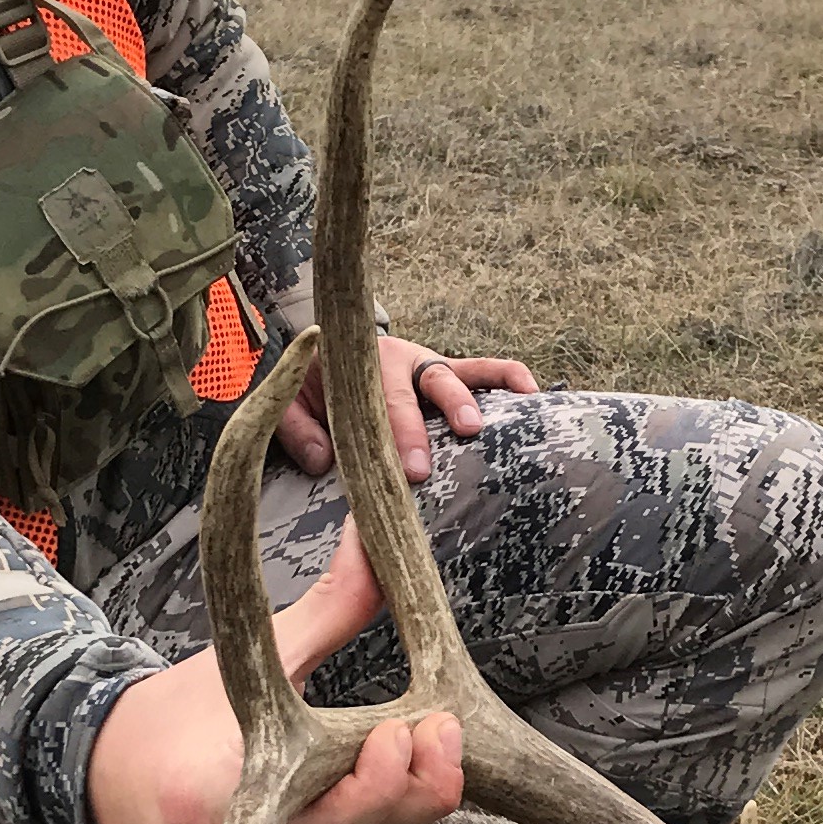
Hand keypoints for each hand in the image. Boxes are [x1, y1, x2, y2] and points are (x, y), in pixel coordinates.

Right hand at [84, 522, 463, 823]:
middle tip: (437, 745)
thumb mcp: (242, 662)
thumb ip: (326, 612)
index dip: (381, 777)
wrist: (92, 780)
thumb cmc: (172, 719)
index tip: (416, 730)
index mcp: (202, 799)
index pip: (318, 802)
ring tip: (419, 781)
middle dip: (399, 794)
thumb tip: (380, 542)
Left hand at [274, 333, 537, 483]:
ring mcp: (429, 364)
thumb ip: (299, 429)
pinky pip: (484, 369)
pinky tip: (532, 395)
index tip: (415, 471)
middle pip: (431, 385)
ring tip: (499, 423)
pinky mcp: (448, 371)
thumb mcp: (290, 402)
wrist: (325, 352)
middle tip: (462, 452)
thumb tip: (323, 459)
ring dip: (480, 397)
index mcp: (363, 364)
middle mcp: (403, 359)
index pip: (387, 403)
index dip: (403, 436)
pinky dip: (509, 378)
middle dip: (444, 419)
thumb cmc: (313, 386)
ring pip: (462, 373)